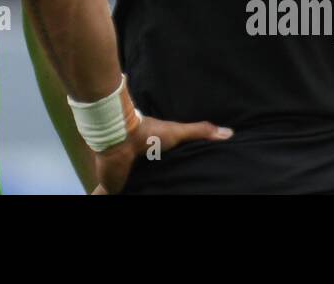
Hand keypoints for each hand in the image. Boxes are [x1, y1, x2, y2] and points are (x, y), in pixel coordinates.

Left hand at [91, 116, 231, 194]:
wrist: (119, 137)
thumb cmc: (148, 133)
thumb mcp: (177, 132)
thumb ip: (200, 132)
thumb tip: (230, 133)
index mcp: (151, 158)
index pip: (159, 172)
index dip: (166, 179)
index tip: (176, 187)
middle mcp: (137, 169)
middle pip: (144, 185)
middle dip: (149, 191)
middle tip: (162, 197)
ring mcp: (124, 179)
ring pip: (130, 192)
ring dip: (133, 195)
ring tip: (144, 201)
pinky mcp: (112, 187)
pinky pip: (106, 198)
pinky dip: (103, 200)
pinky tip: (107, 203)